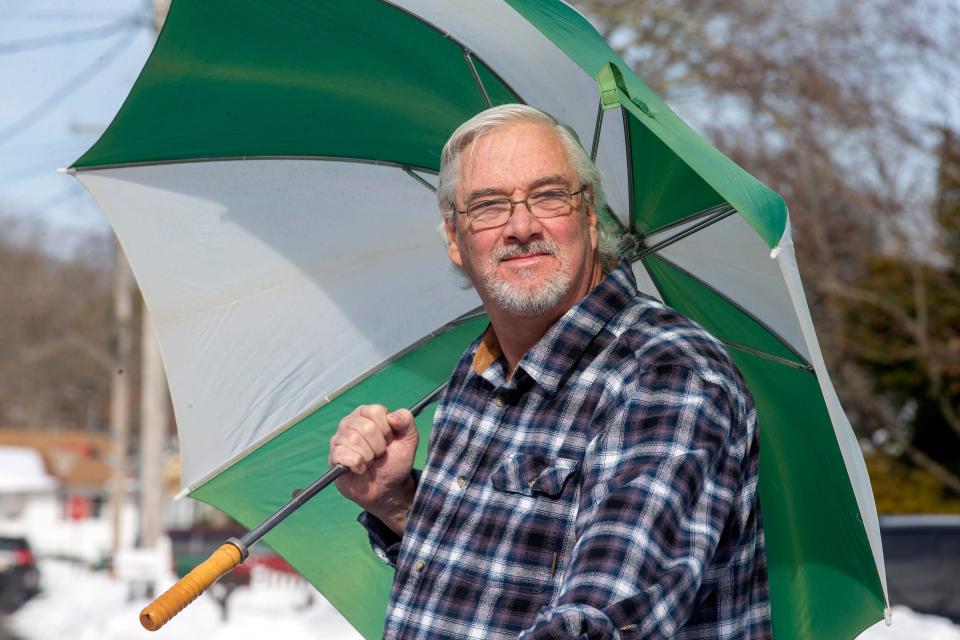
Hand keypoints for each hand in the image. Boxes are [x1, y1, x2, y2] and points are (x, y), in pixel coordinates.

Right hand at [329, 404, 418, 533]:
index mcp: (366, 414)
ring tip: (370, 462)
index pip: (375, 411)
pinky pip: (342, 454)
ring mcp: (339, 439)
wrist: (387, 488)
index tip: (390, 440)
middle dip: (379, 445)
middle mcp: (350, 423)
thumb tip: (392, 417)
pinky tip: (360, 469)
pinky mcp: (333, 456)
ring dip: (369, 456)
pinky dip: (357, 465)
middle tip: (379, 454)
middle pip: (366, 427)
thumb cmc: (395, 461)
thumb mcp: (409, 439)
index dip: (387, 429)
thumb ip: (406, 420)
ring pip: (354, 439)